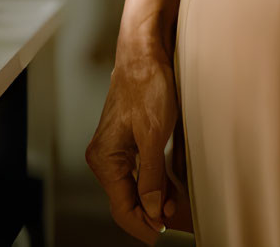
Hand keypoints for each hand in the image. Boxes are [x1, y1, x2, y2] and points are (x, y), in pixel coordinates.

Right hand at [86, 32, 192, 241]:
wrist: (145, 52)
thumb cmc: (146, 85)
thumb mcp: (153, 134)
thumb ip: (152, 176)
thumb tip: (153, 210)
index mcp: (104, 158)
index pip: (121, 207)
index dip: (143, 224)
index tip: (162, 235)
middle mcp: (104, 157)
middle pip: (125, 199)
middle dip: (149, 214)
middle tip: (174, 224)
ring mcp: (114, 149)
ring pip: (133, 186)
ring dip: (153, 199)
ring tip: (175, 208)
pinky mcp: (126, 140)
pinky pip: (137, 171)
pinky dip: (152, 182)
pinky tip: (168, 188)